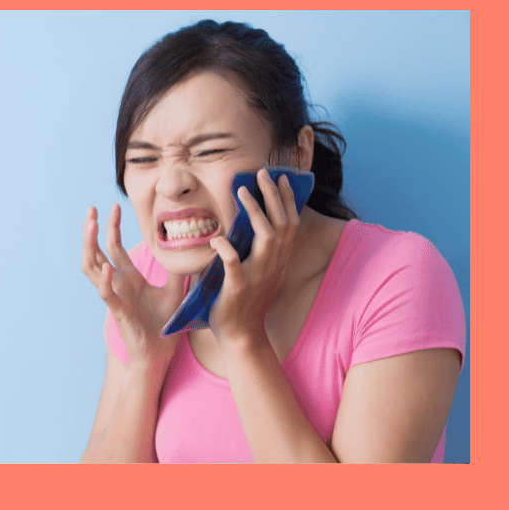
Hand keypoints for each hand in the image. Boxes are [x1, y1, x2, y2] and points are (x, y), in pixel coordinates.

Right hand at [81, 204, 185, 368]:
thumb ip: (178, 271)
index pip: (113, 246)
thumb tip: (192, 249)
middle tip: (91, 209)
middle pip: (96, 252)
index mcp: (128, 277)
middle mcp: (118, 284)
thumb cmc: (163, 324)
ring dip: (89, 247)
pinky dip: (104, 281)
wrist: (160, 353)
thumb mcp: (175, 291)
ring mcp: (115, 296)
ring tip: (91, 227)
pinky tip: (107, 268)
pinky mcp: (118, 312)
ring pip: (92, 269)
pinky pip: (106, 294)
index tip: (115, 205)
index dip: (112, 226)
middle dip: (92, 230)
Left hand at [207, 168, 299, 345]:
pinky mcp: (238, 288)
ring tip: (242, 192)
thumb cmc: (243, 302)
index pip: (290, 224)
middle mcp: (273, 266)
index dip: (287, 200)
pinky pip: (234, 264)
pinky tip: (218, 238)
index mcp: (278, 262)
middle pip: (281, 224)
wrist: (240, 335)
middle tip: (263, 174)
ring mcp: (257, 277)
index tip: (281, 179)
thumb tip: (246, 224)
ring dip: (255, 212)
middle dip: (274, 196)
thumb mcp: (258, 273)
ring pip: (265, 238)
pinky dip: (226, 249)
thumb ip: (256, 251)